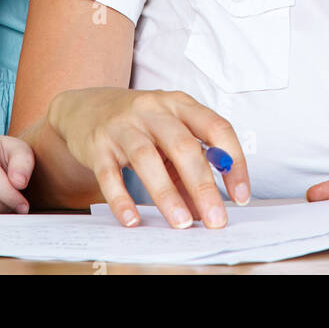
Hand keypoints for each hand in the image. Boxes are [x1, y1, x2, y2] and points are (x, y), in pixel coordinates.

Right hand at [50, 86, 249, 228]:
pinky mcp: (98, 145)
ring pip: (147, 158)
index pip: (216, 127)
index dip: (233, 161)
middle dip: (203, 185)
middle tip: (215, 219)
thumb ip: (187, 169)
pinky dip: (121, 198)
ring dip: (167, 194)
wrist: (87, 108)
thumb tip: (205, 209)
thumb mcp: (167, 136)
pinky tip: (132, 220)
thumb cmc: (139, 125)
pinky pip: (109, 174)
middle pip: (183, 145)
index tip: (241, 195)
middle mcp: (153, 109)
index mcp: (180, 104)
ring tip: (181, 224)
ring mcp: (123, 125)